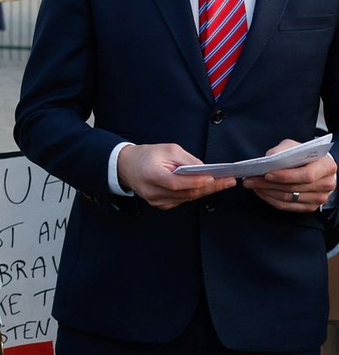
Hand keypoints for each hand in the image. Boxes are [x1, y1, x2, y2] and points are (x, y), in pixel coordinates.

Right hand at [117, 143, 234, 209]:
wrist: (127, 166)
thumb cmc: (147, 155)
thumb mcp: (167, 149)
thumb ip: (187, 160)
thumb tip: (205, 170)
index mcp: (151, 175)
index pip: (176, 183)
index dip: (196, 182)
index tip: (214, 178)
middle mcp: (152, 191)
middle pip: (185, 193)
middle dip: (209, 187)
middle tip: (228, 181)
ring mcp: (155, 200)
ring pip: (186, 198)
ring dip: (204, 191)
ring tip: (222, 183)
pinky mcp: (160, 204)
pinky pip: (181, 201)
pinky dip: (193, 194)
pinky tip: (204, 188)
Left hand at [244, 141, 336, 212]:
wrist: (314, 167)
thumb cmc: (303, 155)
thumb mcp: (294, 147)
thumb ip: (282, 150)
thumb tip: (268, 159)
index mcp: (327, 167)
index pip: (306, 175)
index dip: (285, 176)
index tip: (266, 174)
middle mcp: (327, 184)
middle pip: (293, 188)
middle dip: (267, 184)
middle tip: (249, 179)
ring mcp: (319, 198)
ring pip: (287, 199)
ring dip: (265, 192)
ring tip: (251, 184)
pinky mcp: (309, 207)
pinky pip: (286, 206)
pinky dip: (269, 199)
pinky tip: (260, 191)